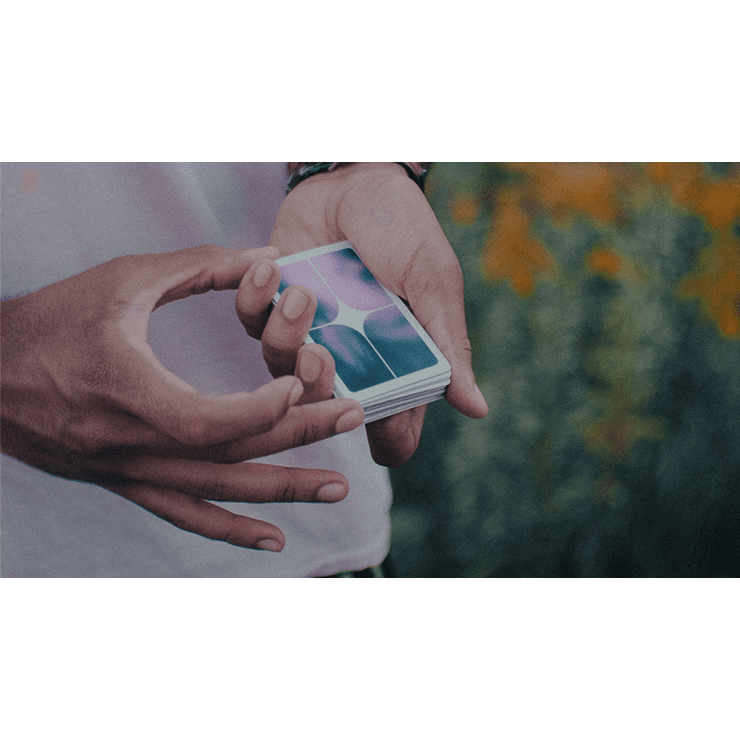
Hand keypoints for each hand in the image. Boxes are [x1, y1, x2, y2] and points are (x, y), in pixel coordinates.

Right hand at [0, 245, 364, 551]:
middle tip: (353, 417)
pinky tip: (273, 541)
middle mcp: (133, 444)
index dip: (264, 408)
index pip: (211, 420)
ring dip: (282, 491)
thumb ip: (198, 267)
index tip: (301, 380)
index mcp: (130, 392)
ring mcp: (130, 471)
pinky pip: (184, 514)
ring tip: (336, 489)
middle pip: (231, 454)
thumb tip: (266, 256)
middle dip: (298, 434)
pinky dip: (231, 530)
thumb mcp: (121, 280)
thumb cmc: (50, 321)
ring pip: (217, 492)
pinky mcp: (125, 482)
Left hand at [238, 163, 488, 466]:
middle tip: (319, 352)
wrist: (356, 174)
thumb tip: (478, 410)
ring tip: (300, 290)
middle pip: (325, 406)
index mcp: (396, 361)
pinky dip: (254, 297)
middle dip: (317, 386)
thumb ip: (448, 345)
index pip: (392, 427)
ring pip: (280, 367)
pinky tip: (271, 265)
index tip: (367, 410)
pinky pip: (249, 321)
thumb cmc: (403, 227)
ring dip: (285, 334)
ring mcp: (309, 332)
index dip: (383, 437)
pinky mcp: (271, 304)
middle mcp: (351, 357)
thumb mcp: (433, 282)